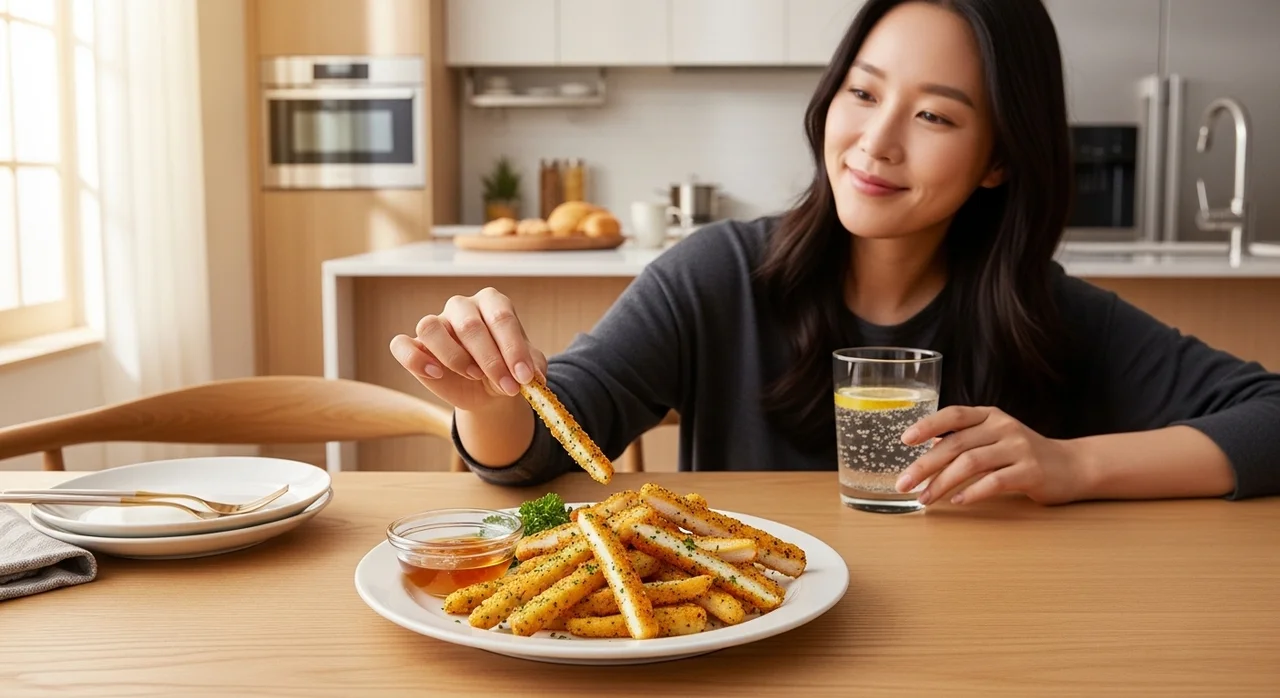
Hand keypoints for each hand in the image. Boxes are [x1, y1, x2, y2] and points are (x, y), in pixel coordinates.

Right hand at [389, 288, 546, 412]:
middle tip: (507, 386)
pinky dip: (415, 359)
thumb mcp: (527, 370)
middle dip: (491, 361)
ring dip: (455, 357)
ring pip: (430, 327)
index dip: (514, 350)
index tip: (525, 378)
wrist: (489, 391)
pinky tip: (436, 374)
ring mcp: (435, 323)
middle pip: (469, 325)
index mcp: (492, 302)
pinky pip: (401, 344)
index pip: (501, 318)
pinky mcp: (413, 345)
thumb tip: (531, 377)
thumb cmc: (508, 371)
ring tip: (474, 375)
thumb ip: (532, 368)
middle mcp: (462, 306)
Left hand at [893, 406, 1087, 505]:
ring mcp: (1019, 448)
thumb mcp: (994, 438)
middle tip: (905, 483)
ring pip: (971, 463)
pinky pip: (995, 481)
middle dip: (925, 465)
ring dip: (943, 483)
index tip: (904, 440)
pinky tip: (958, 502)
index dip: (928, 425)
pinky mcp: (1031, 471)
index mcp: (990, 416)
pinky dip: (973, 492)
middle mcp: (1003, 427)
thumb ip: (965, 439)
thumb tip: (925, 444)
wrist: (1072, 466)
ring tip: (925, 499)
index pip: (954, 414)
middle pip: (956, 444)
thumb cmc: (1024, 454)